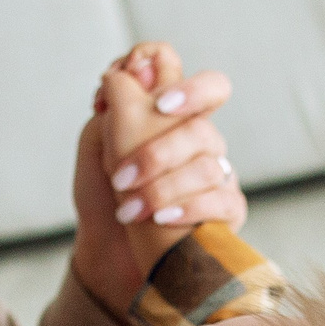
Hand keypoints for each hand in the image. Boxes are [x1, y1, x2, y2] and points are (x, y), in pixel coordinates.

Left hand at [70, 43, 248, 315]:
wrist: (108, 256)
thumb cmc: (104, 197)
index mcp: (175, 118)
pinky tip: (160, 219)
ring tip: (127, 210)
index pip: (203, 84)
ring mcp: (218, 176)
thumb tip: (136, 69)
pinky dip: (186, 208)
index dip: (188, 86)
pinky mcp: (227, 211)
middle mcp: (202, 142)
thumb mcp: (97, 142)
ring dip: (159, 188)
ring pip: (208, 165)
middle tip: (121, 174)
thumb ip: (116, 102)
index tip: (158, 103)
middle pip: (203, 127)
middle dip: (158, 150)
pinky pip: (222, 201)